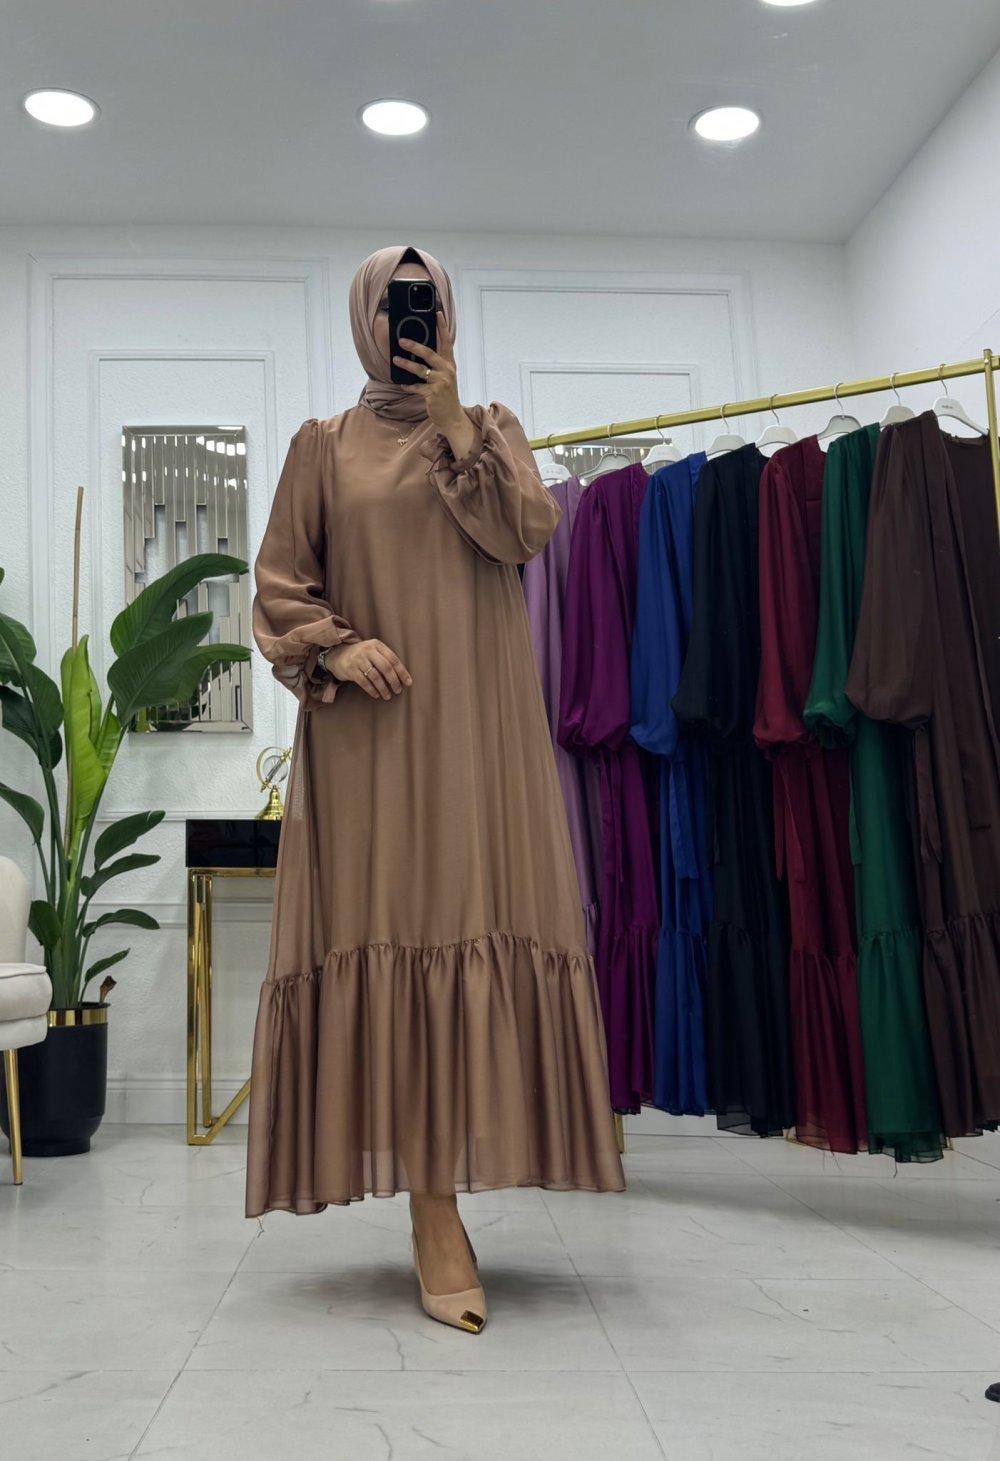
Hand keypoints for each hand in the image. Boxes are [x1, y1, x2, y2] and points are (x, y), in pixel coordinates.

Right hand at [323, 639, 411, 700]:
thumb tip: (402, 678)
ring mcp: (358, 659)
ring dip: (383, 688)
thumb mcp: (373, 652)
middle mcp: (368, 650)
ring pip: (375, 676)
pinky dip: (372, 690)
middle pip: (386, 667)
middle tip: (398, 691)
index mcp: (377, 645)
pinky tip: (377, 695)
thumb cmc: (362, 656)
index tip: (408, 683)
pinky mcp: (350, 669)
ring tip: (388, 696)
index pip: (393, 659)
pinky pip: (364, 682)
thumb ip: (386, 660)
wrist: (337, 655)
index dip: (402, 672)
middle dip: (394, 681)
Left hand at [394, 310, 468, 440]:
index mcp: (449, 364)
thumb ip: (437, 363)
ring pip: (420, 370)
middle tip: (401, 340)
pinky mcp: (433, 394)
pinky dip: (408, 386)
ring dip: (406, 364)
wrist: (452, 416)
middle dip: (414, 346)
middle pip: (429, 353)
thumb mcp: (445, 376)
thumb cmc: (446, 394)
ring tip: (396, 359)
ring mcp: (440, 382)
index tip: (436, 313)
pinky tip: (402, 384)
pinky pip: (416, 387)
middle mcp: (446, 370)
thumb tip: (419, 351)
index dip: (442, 327)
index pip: (446, 341)